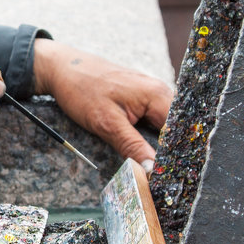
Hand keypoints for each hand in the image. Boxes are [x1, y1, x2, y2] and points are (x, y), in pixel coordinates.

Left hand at [31, 39, 172, 168]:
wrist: (62, 68)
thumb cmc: (82, 91)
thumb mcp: (107, 124)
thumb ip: (133, 147)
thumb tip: (154, 171)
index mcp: (158, 95)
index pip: (181, 131)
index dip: (178, 154)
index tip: (170, 175)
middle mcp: (160, 91)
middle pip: (177, 128)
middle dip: (171, 151)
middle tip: (163, 174)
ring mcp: (151, 93)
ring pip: (166, 125)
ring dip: (161, 143)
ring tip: (155, 164)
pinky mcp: (141, 97)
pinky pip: (154, 118)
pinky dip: (151, 134)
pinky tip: (145, 148)